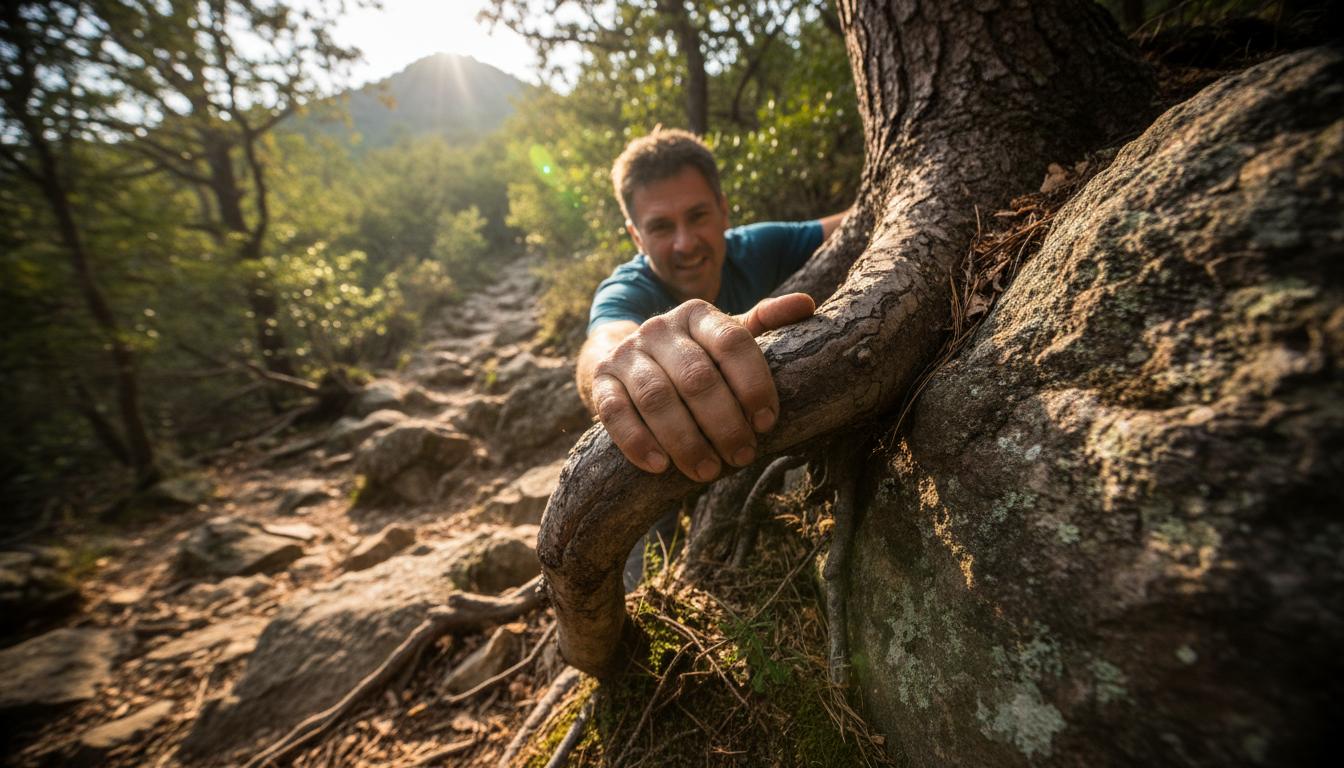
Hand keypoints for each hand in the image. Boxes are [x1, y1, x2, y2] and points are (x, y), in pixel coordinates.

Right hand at [589, 293, 815, 480]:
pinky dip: (638, 442)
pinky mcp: (600, 381)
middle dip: (724, 423)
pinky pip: (615, 413)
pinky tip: (661, 466)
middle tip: (742, 456)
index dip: (753, 384)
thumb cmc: (694, 355)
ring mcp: (626, 353)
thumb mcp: (727, 337)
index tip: (767, 423)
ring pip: (656, 398)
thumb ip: (765, 323)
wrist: (626, 357)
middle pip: (696, 377)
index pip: (733, 342)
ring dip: (685, 441)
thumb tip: (807, 305)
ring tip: (708, 471)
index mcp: (698, 314)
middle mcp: (659, 327)